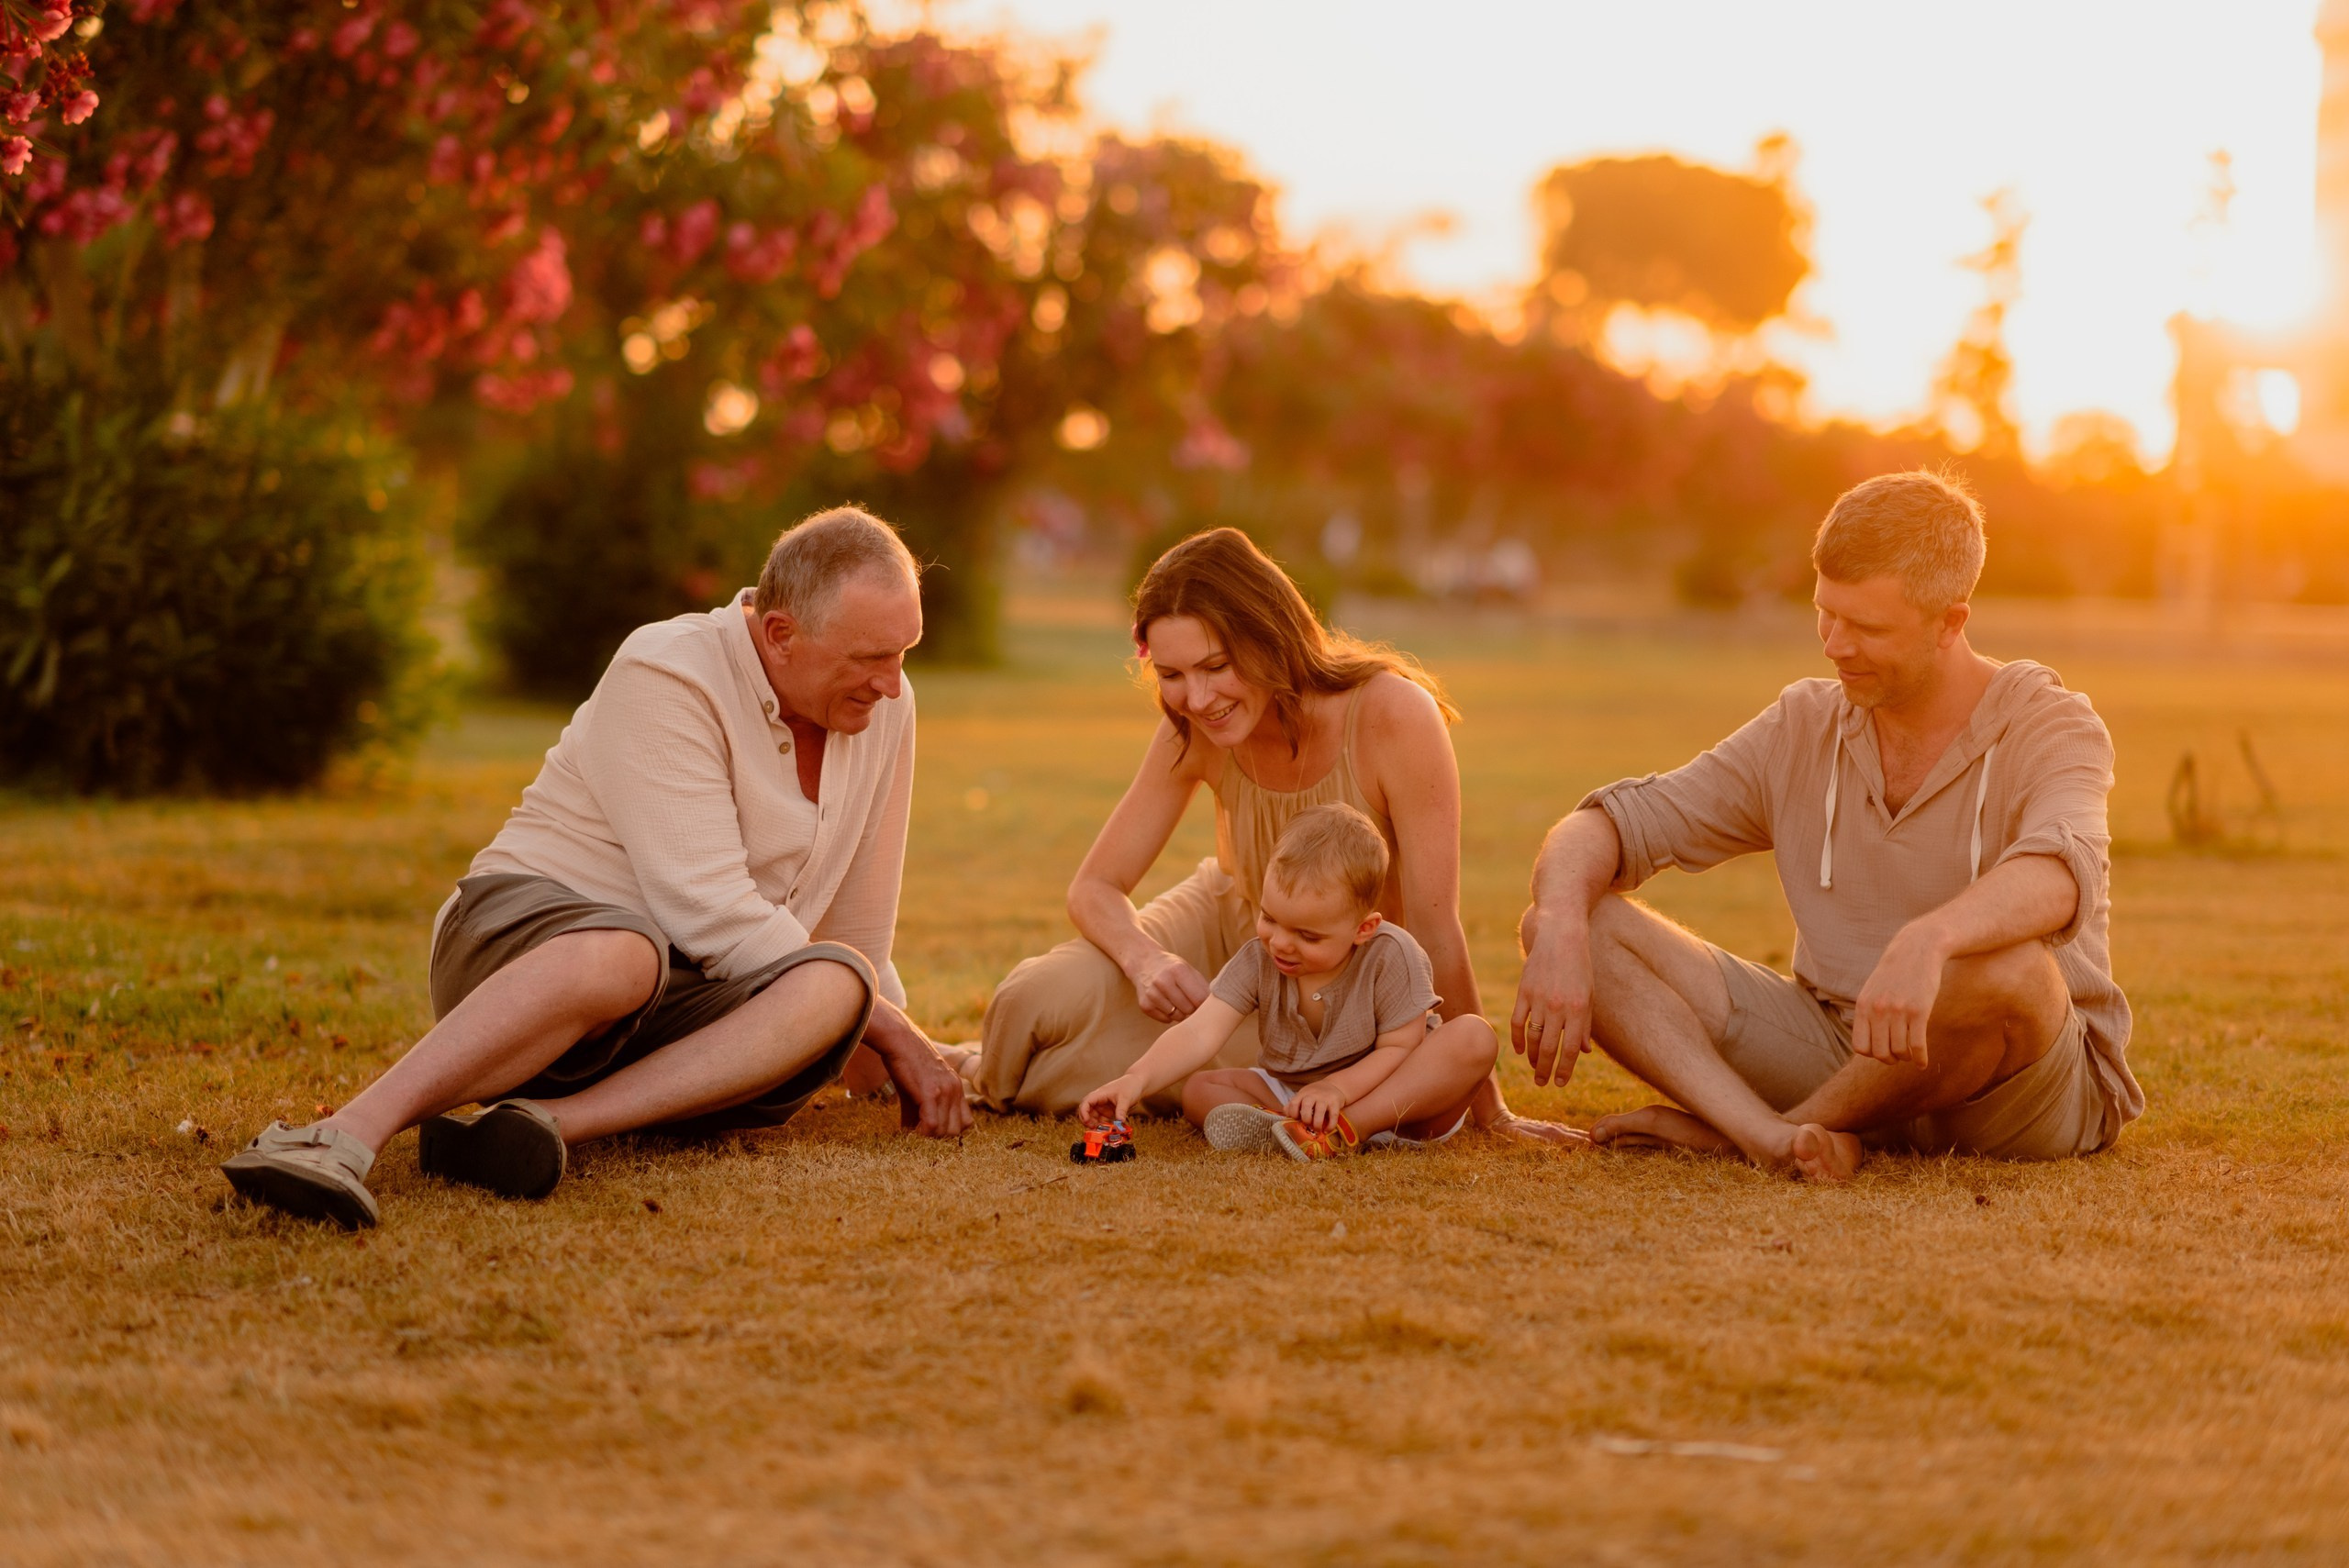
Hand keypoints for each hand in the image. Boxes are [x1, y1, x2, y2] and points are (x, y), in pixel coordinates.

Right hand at [881, 1038, 972, 1137]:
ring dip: (929, 1137)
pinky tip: (911, 1129)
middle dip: (938, 1138)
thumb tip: (909, 1133)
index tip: (932, 1133)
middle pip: (956, 1131)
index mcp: (956, 1088)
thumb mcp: (918, 1088)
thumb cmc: (906, 1062)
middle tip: (920, 1134)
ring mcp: (945, 1092)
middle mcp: (955, 1090)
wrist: (899, 1040)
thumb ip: (918, 1112)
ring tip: (913, 1131)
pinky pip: (932, 1125)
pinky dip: (922, 1133)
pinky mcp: (931, 1093)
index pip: (966, 1123)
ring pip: (945, 1131)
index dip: (949, 1132)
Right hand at [1077, 1075, 1141, 1126]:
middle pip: (1086, 1111)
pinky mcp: (1108, 1111)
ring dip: (1094, 1124)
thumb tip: (1119, 1122)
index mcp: (1100, 1094)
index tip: (1086, 1121)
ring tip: (1101, 1130)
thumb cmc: (1129, 1086)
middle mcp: (1099, 1100)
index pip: (1086, 1103)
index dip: (1083, 1112)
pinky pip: (1101, 1119)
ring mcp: (1103, 1106)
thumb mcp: (1126, 1099)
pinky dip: (1102, 1125)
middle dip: (1086, 1120)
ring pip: (1093, 1117)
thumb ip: (1121, 1111)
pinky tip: (1107, 1129)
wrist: (1136, 1083)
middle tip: (1092, 1128)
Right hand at [1127, 948, 1210, 1023]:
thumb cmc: (1173, 968)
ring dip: (1181, 1013)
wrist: (1145, 962)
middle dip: (1193, 1009)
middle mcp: (1163, 981)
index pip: (1199, 998)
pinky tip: (1168, 1004)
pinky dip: (1170, 1016)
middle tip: (1192, 1003)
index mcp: (1178, 970)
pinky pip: (1165, 1019)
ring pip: (1177, 1016)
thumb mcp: (1189, 970)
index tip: (1206, 1004)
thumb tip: (1217, 1008)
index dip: (1205, 1005)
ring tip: (1179, 1002)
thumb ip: (1203, 987)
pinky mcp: (1144, 1005)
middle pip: (1188, 1009)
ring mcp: (1152, 994)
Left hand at [1287, 1081, 1347, 1131]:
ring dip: (1317, 1123)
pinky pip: (1333, 1116)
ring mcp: (1325, 1098)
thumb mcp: (1303, 1095)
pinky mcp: (1335, 1103)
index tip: (1296, 1119)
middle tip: (1307, 1124)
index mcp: (1303, 1094)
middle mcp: (1313, 1095)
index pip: (1294, 1103)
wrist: (1334, 1085)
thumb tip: (1286, 1115)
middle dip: (1305, 1118)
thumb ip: (1294, 1104)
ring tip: (1317, 1129)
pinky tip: (1327, 1130)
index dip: (1293, 1114)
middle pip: (1306, 1106)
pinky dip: (1330, 1125)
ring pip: (1320, 1111)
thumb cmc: (1315, 1094)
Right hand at [1510, 905, 1595, 1086]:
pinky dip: (1517, 1038)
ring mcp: (1538, 999)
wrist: (1561, 935)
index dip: (1566, 1068)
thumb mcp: (1589, 995)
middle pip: (1548, 1047)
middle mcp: (1557, 1006)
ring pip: (1531, 1037)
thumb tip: (1584, 1051)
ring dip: (1531, 1057)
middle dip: (1545, 1069)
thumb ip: (1585, 1024)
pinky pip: (1518, 1020)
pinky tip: (1519, 1050)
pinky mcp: (1523, 991)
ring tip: (1533, 1068)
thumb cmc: (1579, 966)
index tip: (1560, 1082)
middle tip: (1542, 1083)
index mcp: (1577, 1009)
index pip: (1571, 1048)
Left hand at [1850, 921, 1948, 1065]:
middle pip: (1880, 1053)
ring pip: (1900, 1051)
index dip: (1872, 1054)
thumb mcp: (1872, 990)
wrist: (1917, 949)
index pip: (1860, 1047)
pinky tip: (1922, 1063)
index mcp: (1863, 1006)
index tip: (1881, 1050)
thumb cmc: (1895, 973)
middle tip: (1897, 1057)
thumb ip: (1867, 1013)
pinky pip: (1918, 1045)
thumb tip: (1866, 1045)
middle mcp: (1878, 1010)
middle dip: (1890, 1060)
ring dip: (1906, 1057)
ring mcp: (1899, 1011)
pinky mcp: (1920, 1011)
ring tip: (1910, 1055)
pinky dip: (1920, 1059)